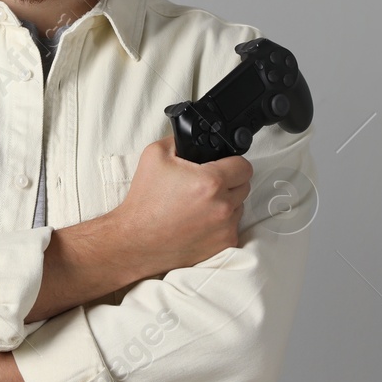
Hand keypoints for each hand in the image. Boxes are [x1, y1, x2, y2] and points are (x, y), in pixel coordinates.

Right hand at [111, 134, 252, 275]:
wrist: (136, 241)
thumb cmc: (145, 202)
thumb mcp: (155, 155)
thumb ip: (179, 139)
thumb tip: (193, 137)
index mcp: (210, 182)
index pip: (243, 166)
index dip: (233, 162)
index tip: (224, 164)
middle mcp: (222, 206)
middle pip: (244, 185)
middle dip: (229, 181)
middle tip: (207, 183)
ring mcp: (225, 228)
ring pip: (239, 206)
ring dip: (226, 202)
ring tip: (200, 203)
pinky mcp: (224, 244)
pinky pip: (232, 226)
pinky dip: (221, 222)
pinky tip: (200, 220)